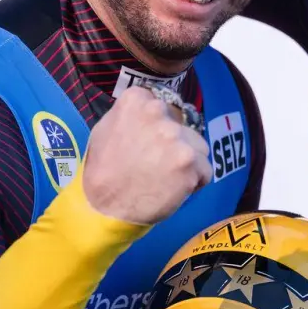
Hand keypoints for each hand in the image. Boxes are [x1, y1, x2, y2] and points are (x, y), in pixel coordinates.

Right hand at [80, 86, 210, 223]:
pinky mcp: (189, 161)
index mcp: (136, 101)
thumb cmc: (102, 171)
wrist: (105, 207)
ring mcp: (175, 137)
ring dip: (187, 160)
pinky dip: (195, 181)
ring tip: (166, 176)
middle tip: (155, 164)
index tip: (148, 142)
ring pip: (197, 146)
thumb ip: (129, 114)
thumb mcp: (104, 129)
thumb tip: (147, 108)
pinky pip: (205, 170)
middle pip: (181, 127)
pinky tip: (175, 188)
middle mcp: (157, 112)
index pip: (163, 107)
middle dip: (173, 144)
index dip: (159, 127)